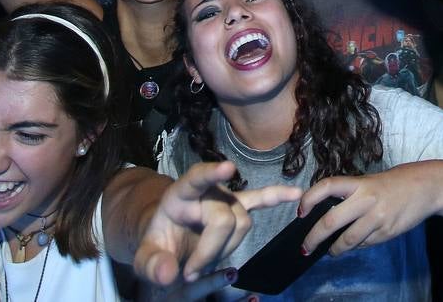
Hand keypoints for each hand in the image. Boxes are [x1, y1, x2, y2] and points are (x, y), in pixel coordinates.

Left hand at [135, 160, 303, 285]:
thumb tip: (170, 274)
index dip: (211, 173)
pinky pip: (262, 201)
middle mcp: (208, 192)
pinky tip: (298, 194)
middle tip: (190, 275)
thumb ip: (152, 265)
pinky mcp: (240, 209)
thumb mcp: (144, 258)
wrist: (165, 242)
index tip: (228, 168)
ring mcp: (226, 199)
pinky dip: (278, 197)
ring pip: (243, 223)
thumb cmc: (157, 245)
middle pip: (225, 218)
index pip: (196, 179)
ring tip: (204, 264)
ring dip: (227, 249)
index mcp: (180, 195)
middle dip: (211, 251)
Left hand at [299, 163, 441, 256]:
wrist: (425, 187)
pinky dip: (357, 246)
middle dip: (313, 237)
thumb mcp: (369, 181)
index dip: (310, 198)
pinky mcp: (387, 232)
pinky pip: (365, 244)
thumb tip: (328, 217)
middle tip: (305, 247)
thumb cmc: (393, 183)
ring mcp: (377, 218)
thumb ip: (350, 196)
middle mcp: (366, 199)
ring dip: (334, 249)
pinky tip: (356, 244)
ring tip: (330, 251)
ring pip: (347, 240)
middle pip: (331, 221)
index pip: (327, 187)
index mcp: (359, 183)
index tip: (300, 211)